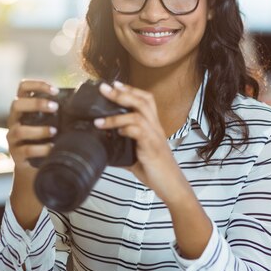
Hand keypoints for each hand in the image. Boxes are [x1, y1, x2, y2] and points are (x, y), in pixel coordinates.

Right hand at [7, 79, 58, 171]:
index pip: (23, 89)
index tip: (55, 90)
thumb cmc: (45, 139)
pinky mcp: (16, 154)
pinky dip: (41, 148)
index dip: (36, 85)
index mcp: (23, 109)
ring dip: (39, 130)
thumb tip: (81, 102)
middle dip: (36, 103)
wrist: (34, 167)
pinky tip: (52, 148)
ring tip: (54, 131)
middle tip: (55, 107)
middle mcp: (14, 121)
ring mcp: (12, 138)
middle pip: (16, 104)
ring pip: (20, 130)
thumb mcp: (50, 123)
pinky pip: (26, 150)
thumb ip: (58, 113)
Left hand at [94, 81, 182, 203]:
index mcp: (153, 127)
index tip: (114, 84)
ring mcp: (155, 136)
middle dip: (122, 93)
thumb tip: (105, 147)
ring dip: (116, 115)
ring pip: (138, 114)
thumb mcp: (137, 157)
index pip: (145, 100)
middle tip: (104, 88)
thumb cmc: (156, 171)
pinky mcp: (152, 147)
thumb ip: (123, 149)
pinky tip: (117, 132)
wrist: (172, 185)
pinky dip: (126, 128)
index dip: (131, 90)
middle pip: (142, 101)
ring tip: (99, 119)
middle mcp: (155, 127)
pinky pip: (139, 131)